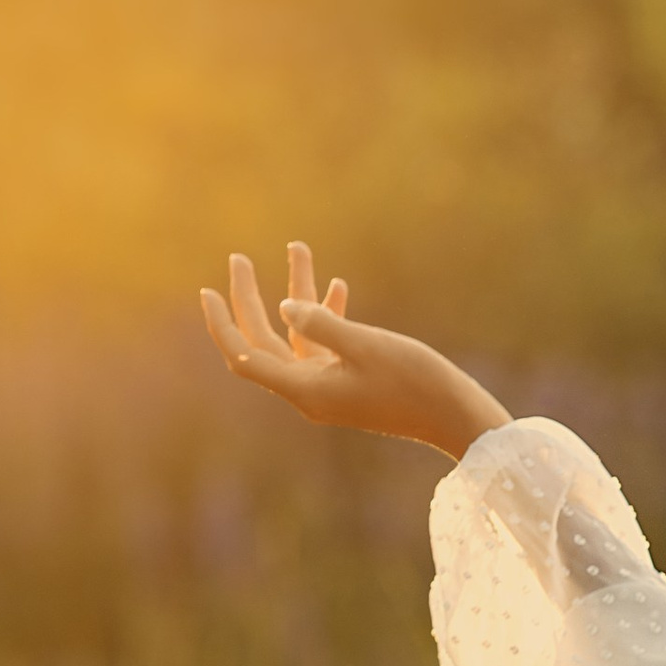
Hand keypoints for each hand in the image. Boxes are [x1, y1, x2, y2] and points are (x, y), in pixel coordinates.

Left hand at [199, 243, 512, 457]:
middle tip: (239, 259)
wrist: (456, 417)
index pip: (246, 356)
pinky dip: (326, 315)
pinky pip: (325, 346)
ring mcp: (331, 388)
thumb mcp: (367, 346)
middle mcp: (310, 392)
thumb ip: (322, 323)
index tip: (208, 290)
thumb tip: (286, 307)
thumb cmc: (415, 381)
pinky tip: (338, 285)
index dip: (222, 324)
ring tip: (298, 249)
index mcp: (306, 390)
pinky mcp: (352, 382)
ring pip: (297, 336)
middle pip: (264, 342)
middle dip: (251, 299)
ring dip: (296, 295)